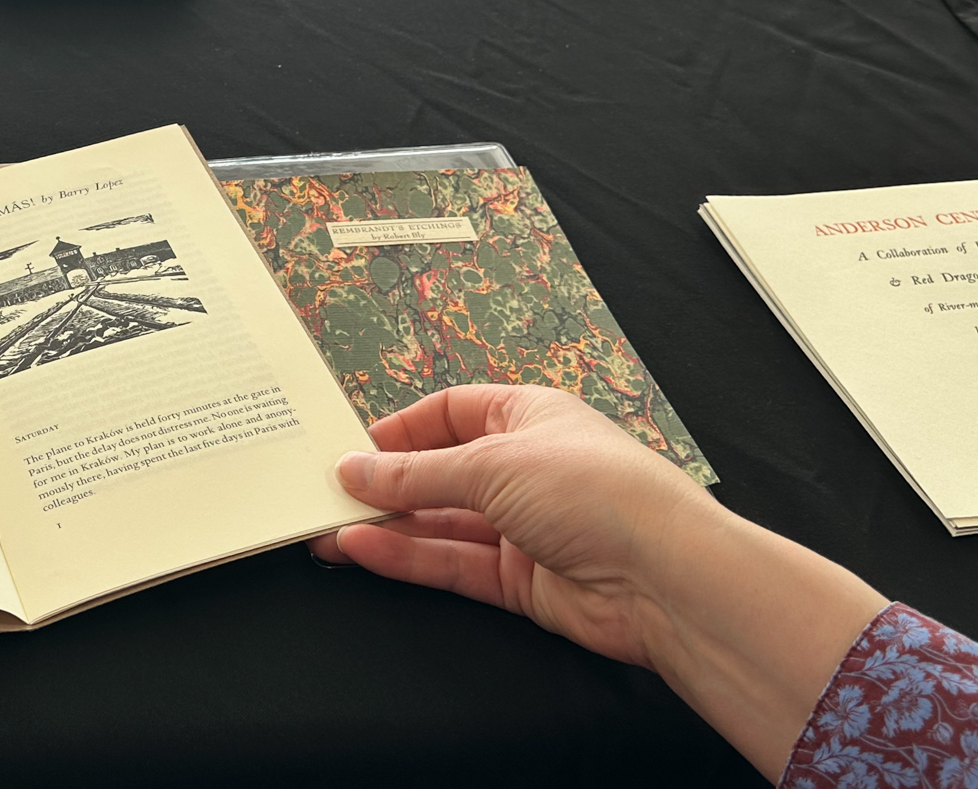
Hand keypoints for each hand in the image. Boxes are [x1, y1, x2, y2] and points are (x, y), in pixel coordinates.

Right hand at [313, 384, 886, 780]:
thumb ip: (417, 472)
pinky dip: (406, 557)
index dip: (402, 429)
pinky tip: (361, 549)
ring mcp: (523, 527)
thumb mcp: (493, 463)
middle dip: (385, 482)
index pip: (451, 412)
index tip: (351, 446)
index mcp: (529, 416)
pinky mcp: (519, 580)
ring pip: (439, 522)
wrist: (666, 579)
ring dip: (386, 523)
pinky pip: (451, 562)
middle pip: (440, 472)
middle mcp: (525, 469)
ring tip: (325, 526)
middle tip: (325, 490)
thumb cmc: (599, 493)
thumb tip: (354, 468)